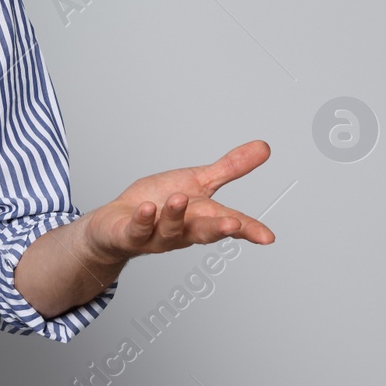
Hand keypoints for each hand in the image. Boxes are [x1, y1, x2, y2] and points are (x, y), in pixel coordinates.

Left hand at [82, 139, 275, 264]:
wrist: (118, 223)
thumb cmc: (160, 202)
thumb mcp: (198, 181)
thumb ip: (229, 169)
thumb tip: (264, 148)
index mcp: (202, 217)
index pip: (228, 222)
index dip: (249, 230)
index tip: (268, 237)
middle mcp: (183, 230)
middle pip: (203, 232)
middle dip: (219, 229)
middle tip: (234, 225)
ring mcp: (156, 234)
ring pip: (169, 229)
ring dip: (175, 215)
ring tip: (180, 198)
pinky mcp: (130, 234)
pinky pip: (137, 230)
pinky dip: (143, 220)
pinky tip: (147, 208)